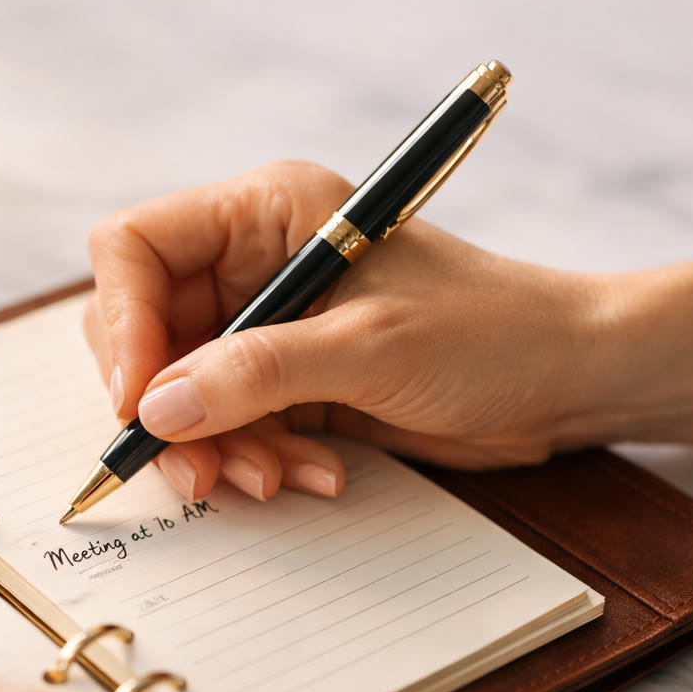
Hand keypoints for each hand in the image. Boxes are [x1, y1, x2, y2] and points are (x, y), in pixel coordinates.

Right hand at [83, 160, 608, 501]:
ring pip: (179, 391)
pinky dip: (252, 458)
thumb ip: (258, 373)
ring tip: (274, 478)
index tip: (140, 402)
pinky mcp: (286, 381)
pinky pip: (227, 425)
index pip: (134, 249)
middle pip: (144, 331)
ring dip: (214, 448)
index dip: (122, 324)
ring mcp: (266, 325)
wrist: (569, 378)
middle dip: (166, 406)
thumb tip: (154, 408)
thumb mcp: (372, 348)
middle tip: (198, 469)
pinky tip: (312, 473)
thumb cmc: (492, 333)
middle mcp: (251, 263)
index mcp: (263, 213)